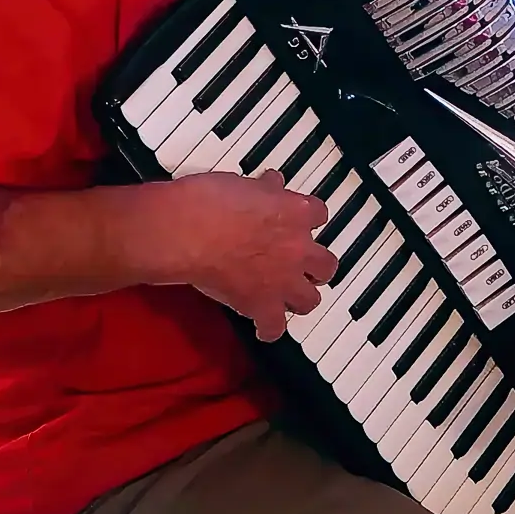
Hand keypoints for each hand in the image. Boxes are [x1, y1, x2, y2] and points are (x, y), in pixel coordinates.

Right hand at [135, 169, 336, 341]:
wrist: (187, 230)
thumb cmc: (208, 202)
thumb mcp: (242, 183)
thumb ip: (263, 190)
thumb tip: (270, 184)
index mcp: (294, 212)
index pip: (319, 214)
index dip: (309, 220)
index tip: (301, 222)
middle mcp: (297, 247)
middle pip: (326, 264)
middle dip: (317, 268)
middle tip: (305, 268)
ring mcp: (282, 279)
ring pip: (310, 300)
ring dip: (301, 300)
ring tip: (290, 300)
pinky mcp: (261, 304)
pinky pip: (275, 327)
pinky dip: (269, 330)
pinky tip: (264, 329)